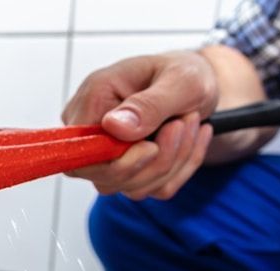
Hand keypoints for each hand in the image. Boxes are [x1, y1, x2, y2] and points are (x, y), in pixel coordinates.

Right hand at [63, 50, 218, 199]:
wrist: (199, 84)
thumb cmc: (185, 73)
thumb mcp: (181, 79)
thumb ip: (148, 104)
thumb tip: (113, 127)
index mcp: (92, 100)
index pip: (80, 153)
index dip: (116, 162)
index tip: (152, 146)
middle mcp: (91, 130)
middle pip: (105, 177)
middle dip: (156, 161)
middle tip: (185, 124)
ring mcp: (106, 154)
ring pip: (131, 187)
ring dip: (173, 162)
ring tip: (190, 123)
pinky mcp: (126, 170)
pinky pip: (151, 189)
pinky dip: (180, 169)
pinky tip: (189, 139)